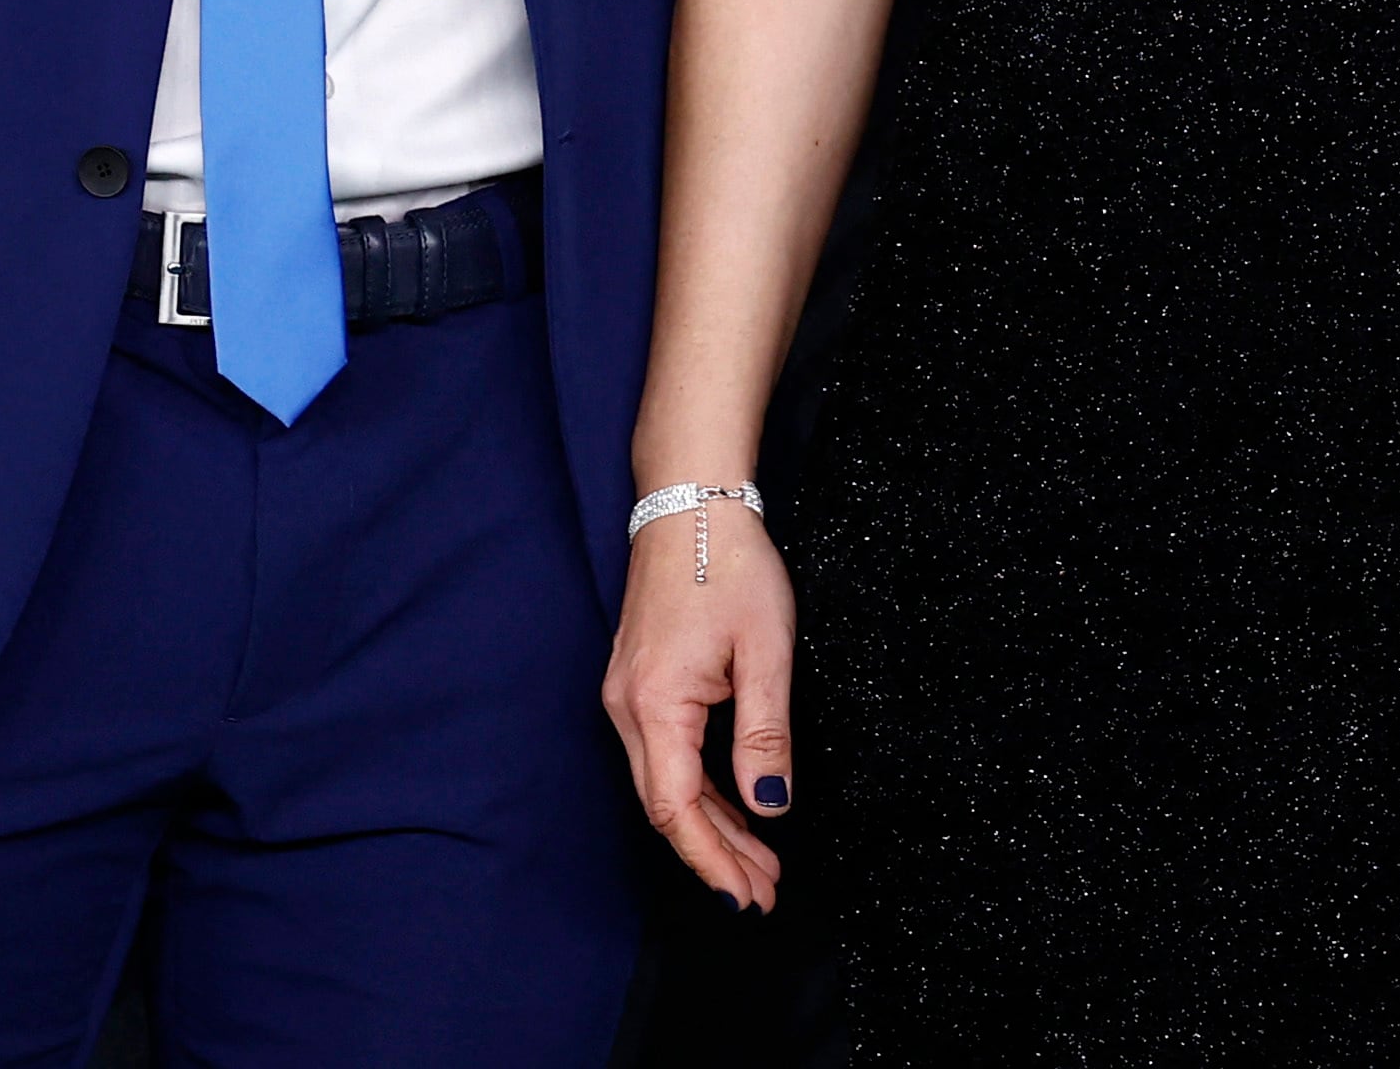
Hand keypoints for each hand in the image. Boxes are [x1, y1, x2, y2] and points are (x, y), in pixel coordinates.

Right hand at [600, 501, 793, 910]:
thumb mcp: (765, 652)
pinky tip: (735, 807)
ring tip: (759, 863)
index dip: (712, 861)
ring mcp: (628, 695)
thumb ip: (765, 735)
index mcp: (655, 704)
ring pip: (666, 784)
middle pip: (668, 806)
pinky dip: (701, 789)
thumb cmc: (728, 564)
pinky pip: (666, 755)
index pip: (677, 810)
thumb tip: (771, 807)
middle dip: (716, 856)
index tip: (747, 897)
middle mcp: (628, 707)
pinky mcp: (640, 683)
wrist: (691, 502)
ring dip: (711, 826)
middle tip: (764, 893)